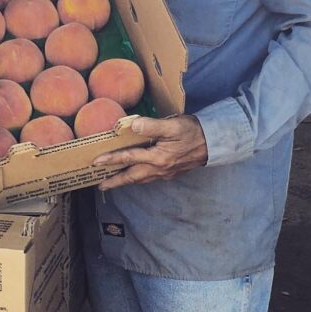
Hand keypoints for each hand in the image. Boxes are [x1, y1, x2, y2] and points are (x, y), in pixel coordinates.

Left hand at [92, 115, 207, 190]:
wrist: (214, 143)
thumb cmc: (193, 132)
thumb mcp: (172, 125)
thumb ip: (151, 126)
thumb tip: (132, 126)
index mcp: (157, 158)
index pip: (128, 158)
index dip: (110, 160)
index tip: (95, 162)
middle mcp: (159, 169)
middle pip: (131, 177)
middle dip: (115, 182)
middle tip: (100, 185)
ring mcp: (165, 173)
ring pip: (140, 179)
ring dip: (126, 181)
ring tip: (114, 181)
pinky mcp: (171, 172)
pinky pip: (150, 178)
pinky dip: (138, 178)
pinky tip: (137, 175)